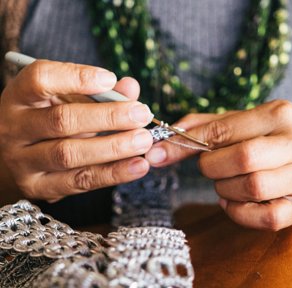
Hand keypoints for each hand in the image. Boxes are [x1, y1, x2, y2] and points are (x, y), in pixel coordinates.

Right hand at [0, 60, 153, 201]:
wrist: (19, 155)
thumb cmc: (49, 119)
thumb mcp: (66, 99)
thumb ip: (98, 91)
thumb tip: (130, 87)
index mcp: (19, 96)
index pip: (41, 79)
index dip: (77, 78)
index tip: (110, 79)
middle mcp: (14, 128)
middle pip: (62, 121)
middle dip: (108, 117)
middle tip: (141, 115)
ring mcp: (23, 161)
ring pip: (70, 154)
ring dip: (113, 148)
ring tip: (144, 141)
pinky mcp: (39, 187)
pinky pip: (80, 181)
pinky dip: (113, 173)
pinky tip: (138, 166)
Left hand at [146, 100, 291, 229]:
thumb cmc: (273, 136)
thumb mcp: (244, 121)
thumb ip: (205, 125)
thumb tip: (167, 137)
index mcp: (279, 114)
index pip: (224, 130)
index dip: (187, 143)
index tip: (159, 153)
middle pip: (242, 158)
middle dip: (211, 166)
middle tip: (209, 167)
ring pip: (252, 188)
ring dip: (224, 188)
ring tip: (224, 182)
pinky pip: (265, 218)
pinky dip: (238, 212)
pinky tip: (233, 201)